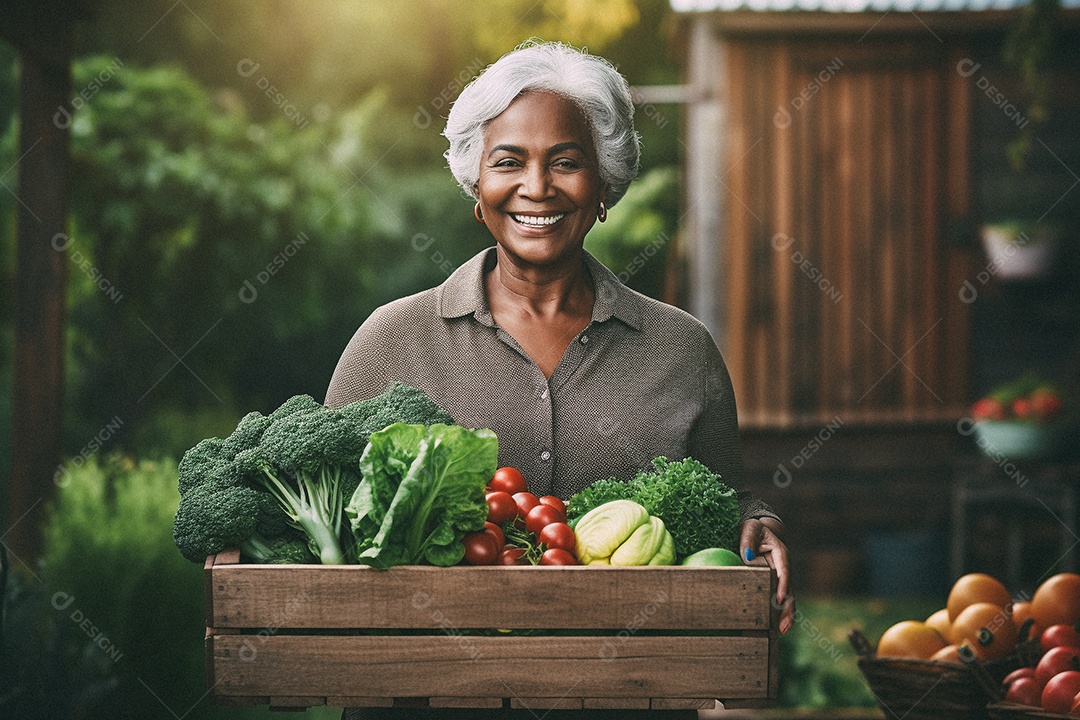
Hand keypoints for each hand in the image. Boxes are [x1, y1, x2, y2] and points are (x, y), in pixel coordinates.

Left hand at [740, 517, 793, 634]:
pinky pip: (777, 600)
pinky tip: (773, 628)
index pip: (784, 571)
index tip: (780, 598)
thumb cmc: (753, 529)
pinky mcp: (773, 584)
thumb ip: (748, 540)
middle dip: (787, 609)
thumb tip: (746, 557)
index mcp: (781, 554)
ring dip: (785, 615)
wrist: (758, 532)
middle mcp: (783, 569)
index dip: (783, 585)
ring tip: (781, 632)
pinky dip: (777, 613)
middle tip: (783, 626)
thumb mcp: (750, 528)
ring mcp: (780, 578)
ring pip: (785, 599)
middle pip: (788, 590)